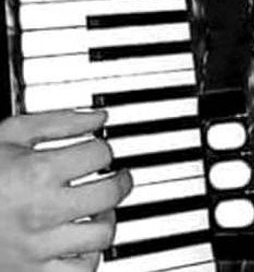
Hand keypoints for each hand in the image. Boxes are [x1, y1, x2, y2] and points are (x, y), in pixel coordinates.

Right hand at [0, 109, 131, 270]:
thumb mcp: (12, 134)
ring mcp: (39, 247)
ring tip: (101, 207)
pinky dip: (90, 255)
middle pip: (108, 194)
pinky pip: (81, 271)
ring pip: (101, 235)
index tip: (99, 148)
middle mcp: (42, 211)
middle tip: (118, 176)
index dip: (103, 145)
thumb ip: (59, 121)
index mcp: (38, 172)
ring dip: (108, 217)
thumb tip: (99, 117)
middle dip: (120, 180)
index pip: (99, 153)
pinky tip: (83, 238)